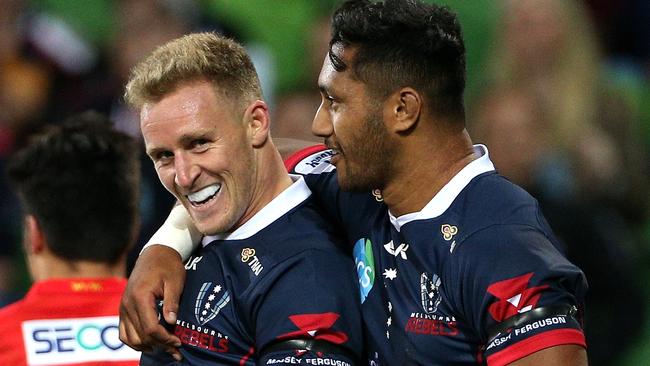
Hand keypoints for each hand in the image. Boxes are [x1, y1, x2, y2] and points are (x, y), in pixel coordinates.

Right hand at [119, 245, 185, 359]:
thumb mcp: (175, 282)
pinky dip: (135, 341)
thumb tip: (171, 322)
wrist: (155, 253)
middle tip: (176, 349)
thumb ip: (172, 302)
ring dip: (147, 346)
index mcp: (140, 297)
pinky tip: (150, 343)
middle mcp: (127, 304)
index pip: (150, 327)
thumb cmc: (168, 266)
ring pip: (130, 338)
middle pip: (141, 336)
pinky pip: (123, 332)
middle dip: (160, 345)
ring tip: (165, 347)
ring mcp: (123, 307)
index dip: (165, 339)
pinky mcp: (123, 309)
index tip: (179, 342)